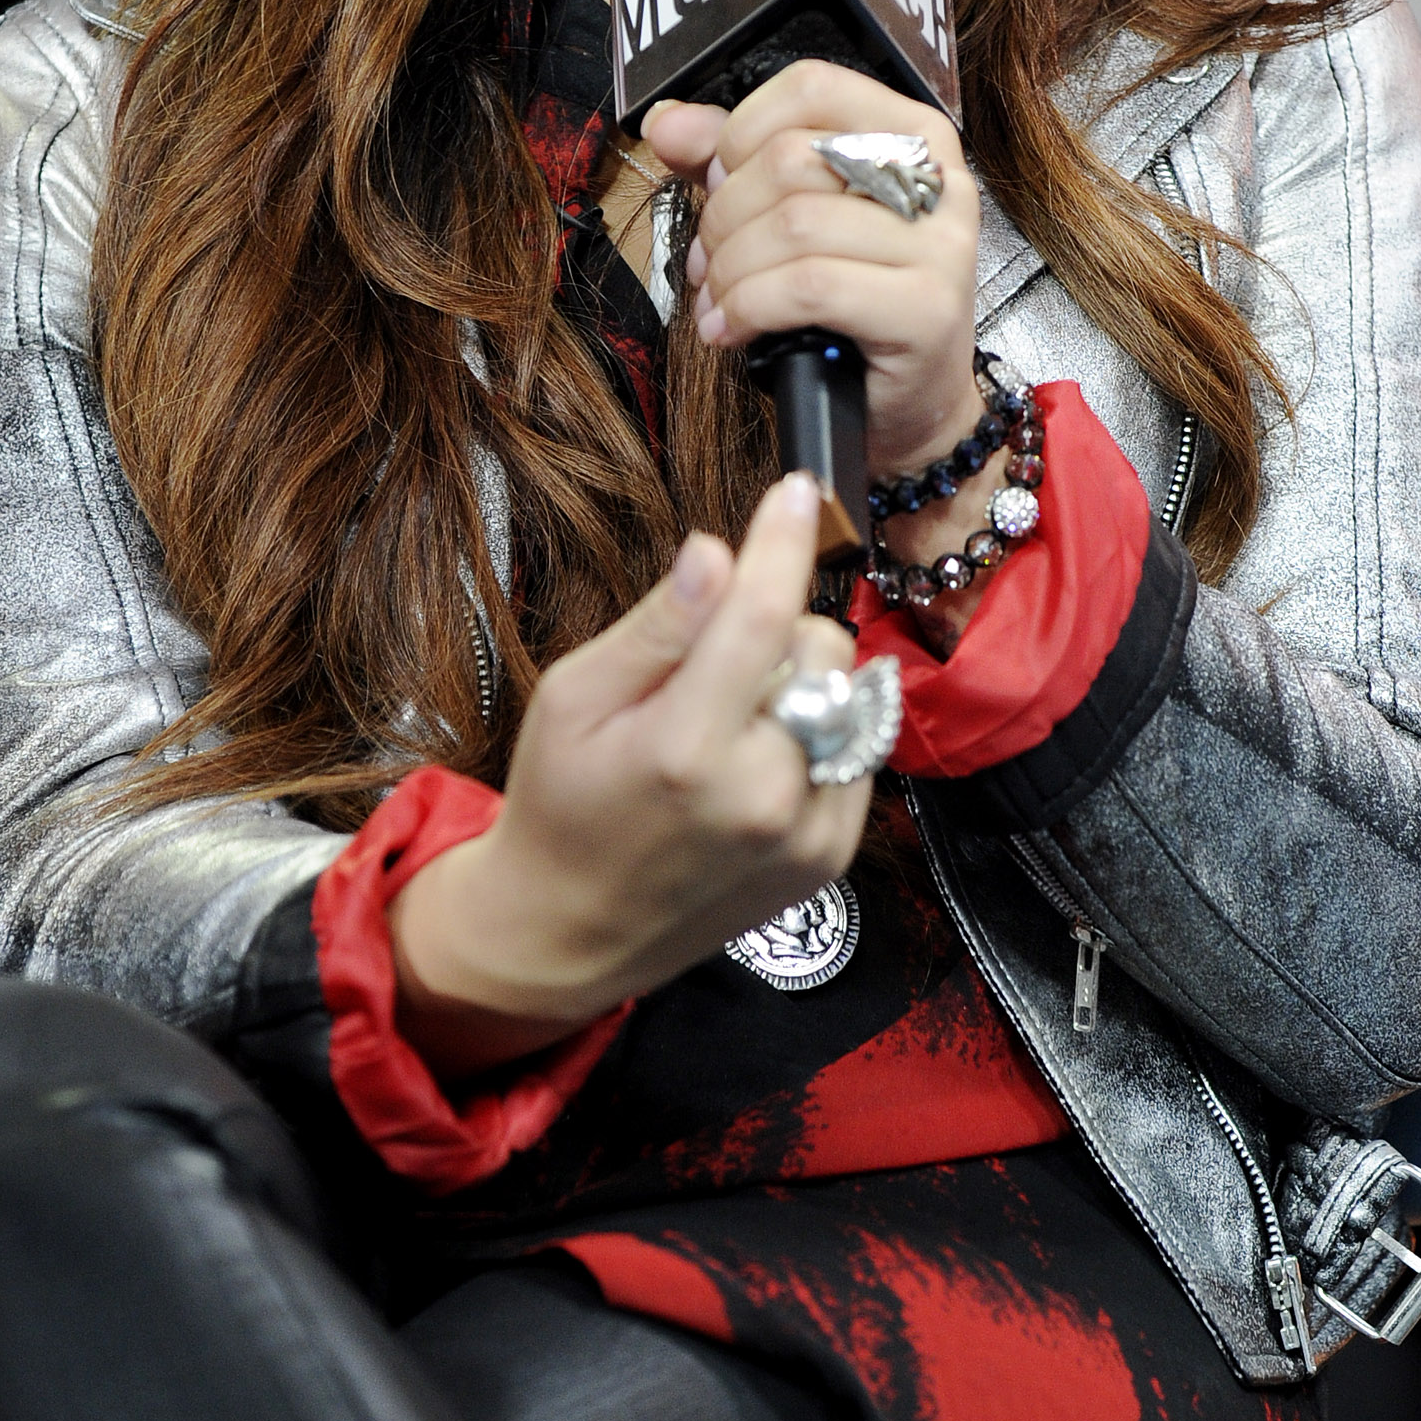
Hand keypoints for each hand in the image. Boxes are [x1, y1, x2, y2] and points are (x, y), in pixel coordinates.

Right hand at [390, 473, 870, 1076]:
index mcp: (685, 749)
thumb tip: (716, 551)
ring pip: (850, 693)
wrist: (572, 930)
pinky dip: (818, 735)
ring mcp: (805, 833)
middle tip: (708, 669)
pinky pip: (858, 748)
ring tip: (730, 725)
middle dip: (776, 627)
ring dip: (800, 683)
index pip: (763, 617)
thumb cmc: (561, 803)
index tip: (799, 490)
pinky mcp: (831, 858)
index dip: (784, 542)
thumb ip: (656, 627)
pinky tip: (757, 763)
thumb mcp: (573, 698)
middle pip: (821, 644)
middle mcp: (760, 795)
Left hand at [643, 60, 981, 479]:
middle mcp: (938, 179)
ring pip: (793, 226)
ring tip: (719, 299)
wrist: (909, 404)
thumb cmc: (852, 305)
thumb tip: (665, 122)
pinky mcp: (927, 308)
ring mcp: (941, 244)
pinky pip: (808, 287)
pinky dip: (749, 307)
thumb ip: (732, 160)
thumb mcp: (790, 216)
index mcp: (912, 133)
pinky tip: (732, 329)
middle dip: (724, 216)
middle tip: (711, 260)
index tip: (718, 182)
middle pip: (793, 159)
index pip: (811, 87)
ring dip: (730, 270)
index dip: (741, 132)